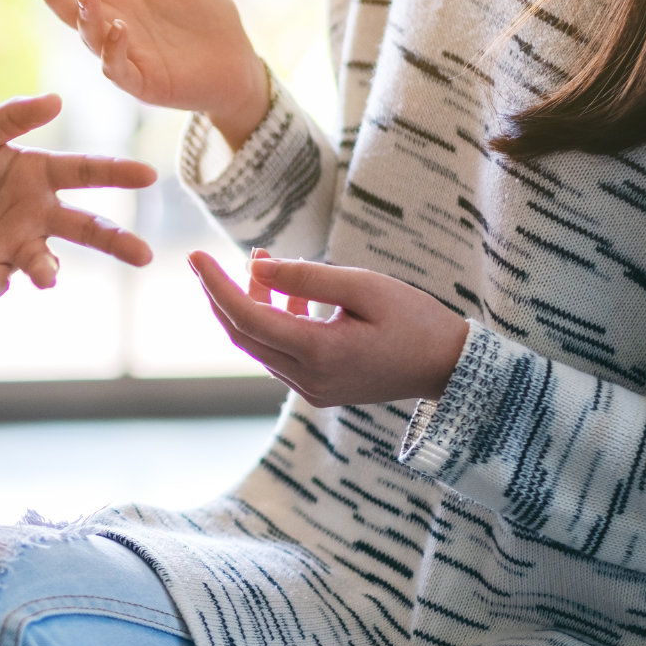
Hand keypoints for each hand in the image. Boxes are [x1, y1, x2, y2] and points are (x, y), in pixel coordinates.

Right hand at [0, 0, 270, 148]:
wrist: (235, 58)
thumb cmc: (199, 15)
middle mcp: (106, 26)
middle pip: (66, 8)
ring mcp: (122, 56)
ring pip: (89, 37)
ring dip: (83, 15)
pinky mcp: (143, 82)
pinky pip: (120, 68)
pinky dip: (115, 49)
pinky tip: (119, 28)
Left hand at [0, 94, 155, 299]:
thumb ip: (9, 119)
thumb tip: (56, 99)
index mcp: (38, 174)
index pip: (85, 171)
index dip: (117, 172)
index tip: (149, 175)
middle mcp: (37, 212)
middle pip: (86, 227)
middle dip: (117, 241)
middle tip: (145, 255)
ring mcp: (16, 244)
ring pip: (46, 262)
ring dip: (48, 271)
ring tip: (47, 279)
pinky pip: (1, 280)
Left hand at [188, 248, 469, 406]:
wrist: (451, 367)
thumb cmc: (416, 320)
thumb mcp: (364, 286)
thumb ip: (307, 277)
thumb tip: (255, 265)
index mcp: (318, 353)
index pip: (246, 317)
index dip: (216, 285)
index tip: (194, 256)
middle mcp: (307, 378)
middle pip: (242, 334)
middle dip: (222, 295)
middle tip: (210, 260)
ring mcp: (311, 389)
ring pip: (259, 344)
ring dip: (251, 304)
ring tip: (263, 263)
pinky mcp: (317, 389)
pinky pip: (278, 353)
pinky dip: (272, 322)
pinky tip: (287, 294)